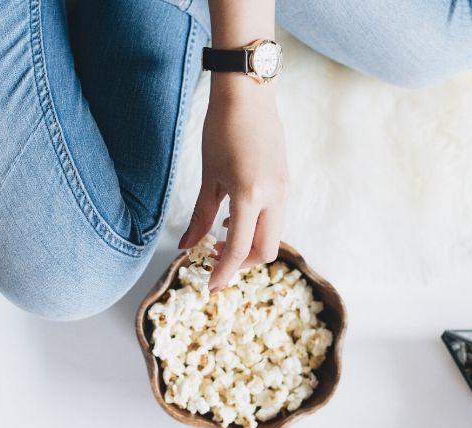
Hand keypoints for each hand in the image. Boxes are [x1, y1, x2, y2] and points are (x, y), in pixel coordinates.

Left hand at [178, 74, 288, 291]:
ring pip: (273, 235)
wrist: (249, 96)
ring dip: (250, 245)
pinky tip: (236, 216)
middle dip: (241, 263)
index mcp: (250, 196)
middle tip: (216, 260)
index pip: (239, 249)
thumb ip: (200, 216)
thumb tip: (186, 246)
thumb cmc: (222, 130)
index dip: (223, 273)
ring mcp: (284, 189)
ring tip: (223, 236)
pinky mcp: (285, 182)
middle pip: (265, 251)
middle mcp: (274, 197)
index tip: (210, 288)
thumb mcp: (209, 177)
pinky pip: (275, 217)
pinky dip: (258, 227)